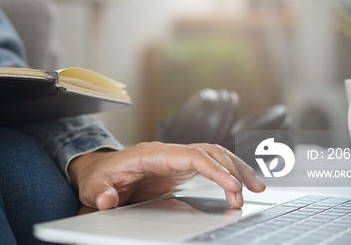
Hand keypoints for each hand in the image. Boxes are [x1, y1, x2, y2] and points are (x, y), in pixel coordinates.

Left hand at [68, 142, 265, 209]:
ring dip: (236, 168)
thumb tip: (107, 200)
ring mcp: (175, 159)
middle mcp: (168, 152)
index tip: (231, 185)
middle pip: (208, 152)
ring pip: (213, 155)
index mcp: (151, 154)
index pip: (190, 155)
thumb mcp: (93, 188)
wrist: (98, 171)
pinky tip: (240, 186)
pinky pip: (210, 165)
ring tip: (257, 188)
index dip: (213, 168)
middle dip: (231, 169)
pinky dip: (228, 173)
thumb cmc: (98, 177)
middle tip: (247, 193)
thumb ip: (101, 194)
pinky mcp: (180, 169)